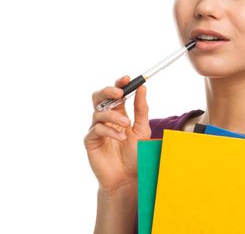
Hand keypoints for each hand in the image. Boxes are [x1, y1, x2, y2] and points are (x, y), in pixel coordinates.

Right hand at [84, 75, 150, 191]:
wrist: (128, 178)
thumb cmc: (136, 154)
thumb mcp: (143, 129)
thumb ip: (142, 109)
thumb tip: (143, 88)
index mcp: (119, 113)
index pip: (116, 94)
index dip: (119, 84)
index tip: (128, 78)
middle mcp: (106, 119)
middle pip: (99, 97)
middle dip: (108, 91)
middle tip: (119, 93)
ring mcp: (97, 129)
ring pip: (99, 112)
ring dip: (114, 115)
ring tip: (126, 124)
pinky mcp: (91, 141)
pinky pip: (97, 129)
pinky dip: (110, 131)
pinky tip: (120, 137)